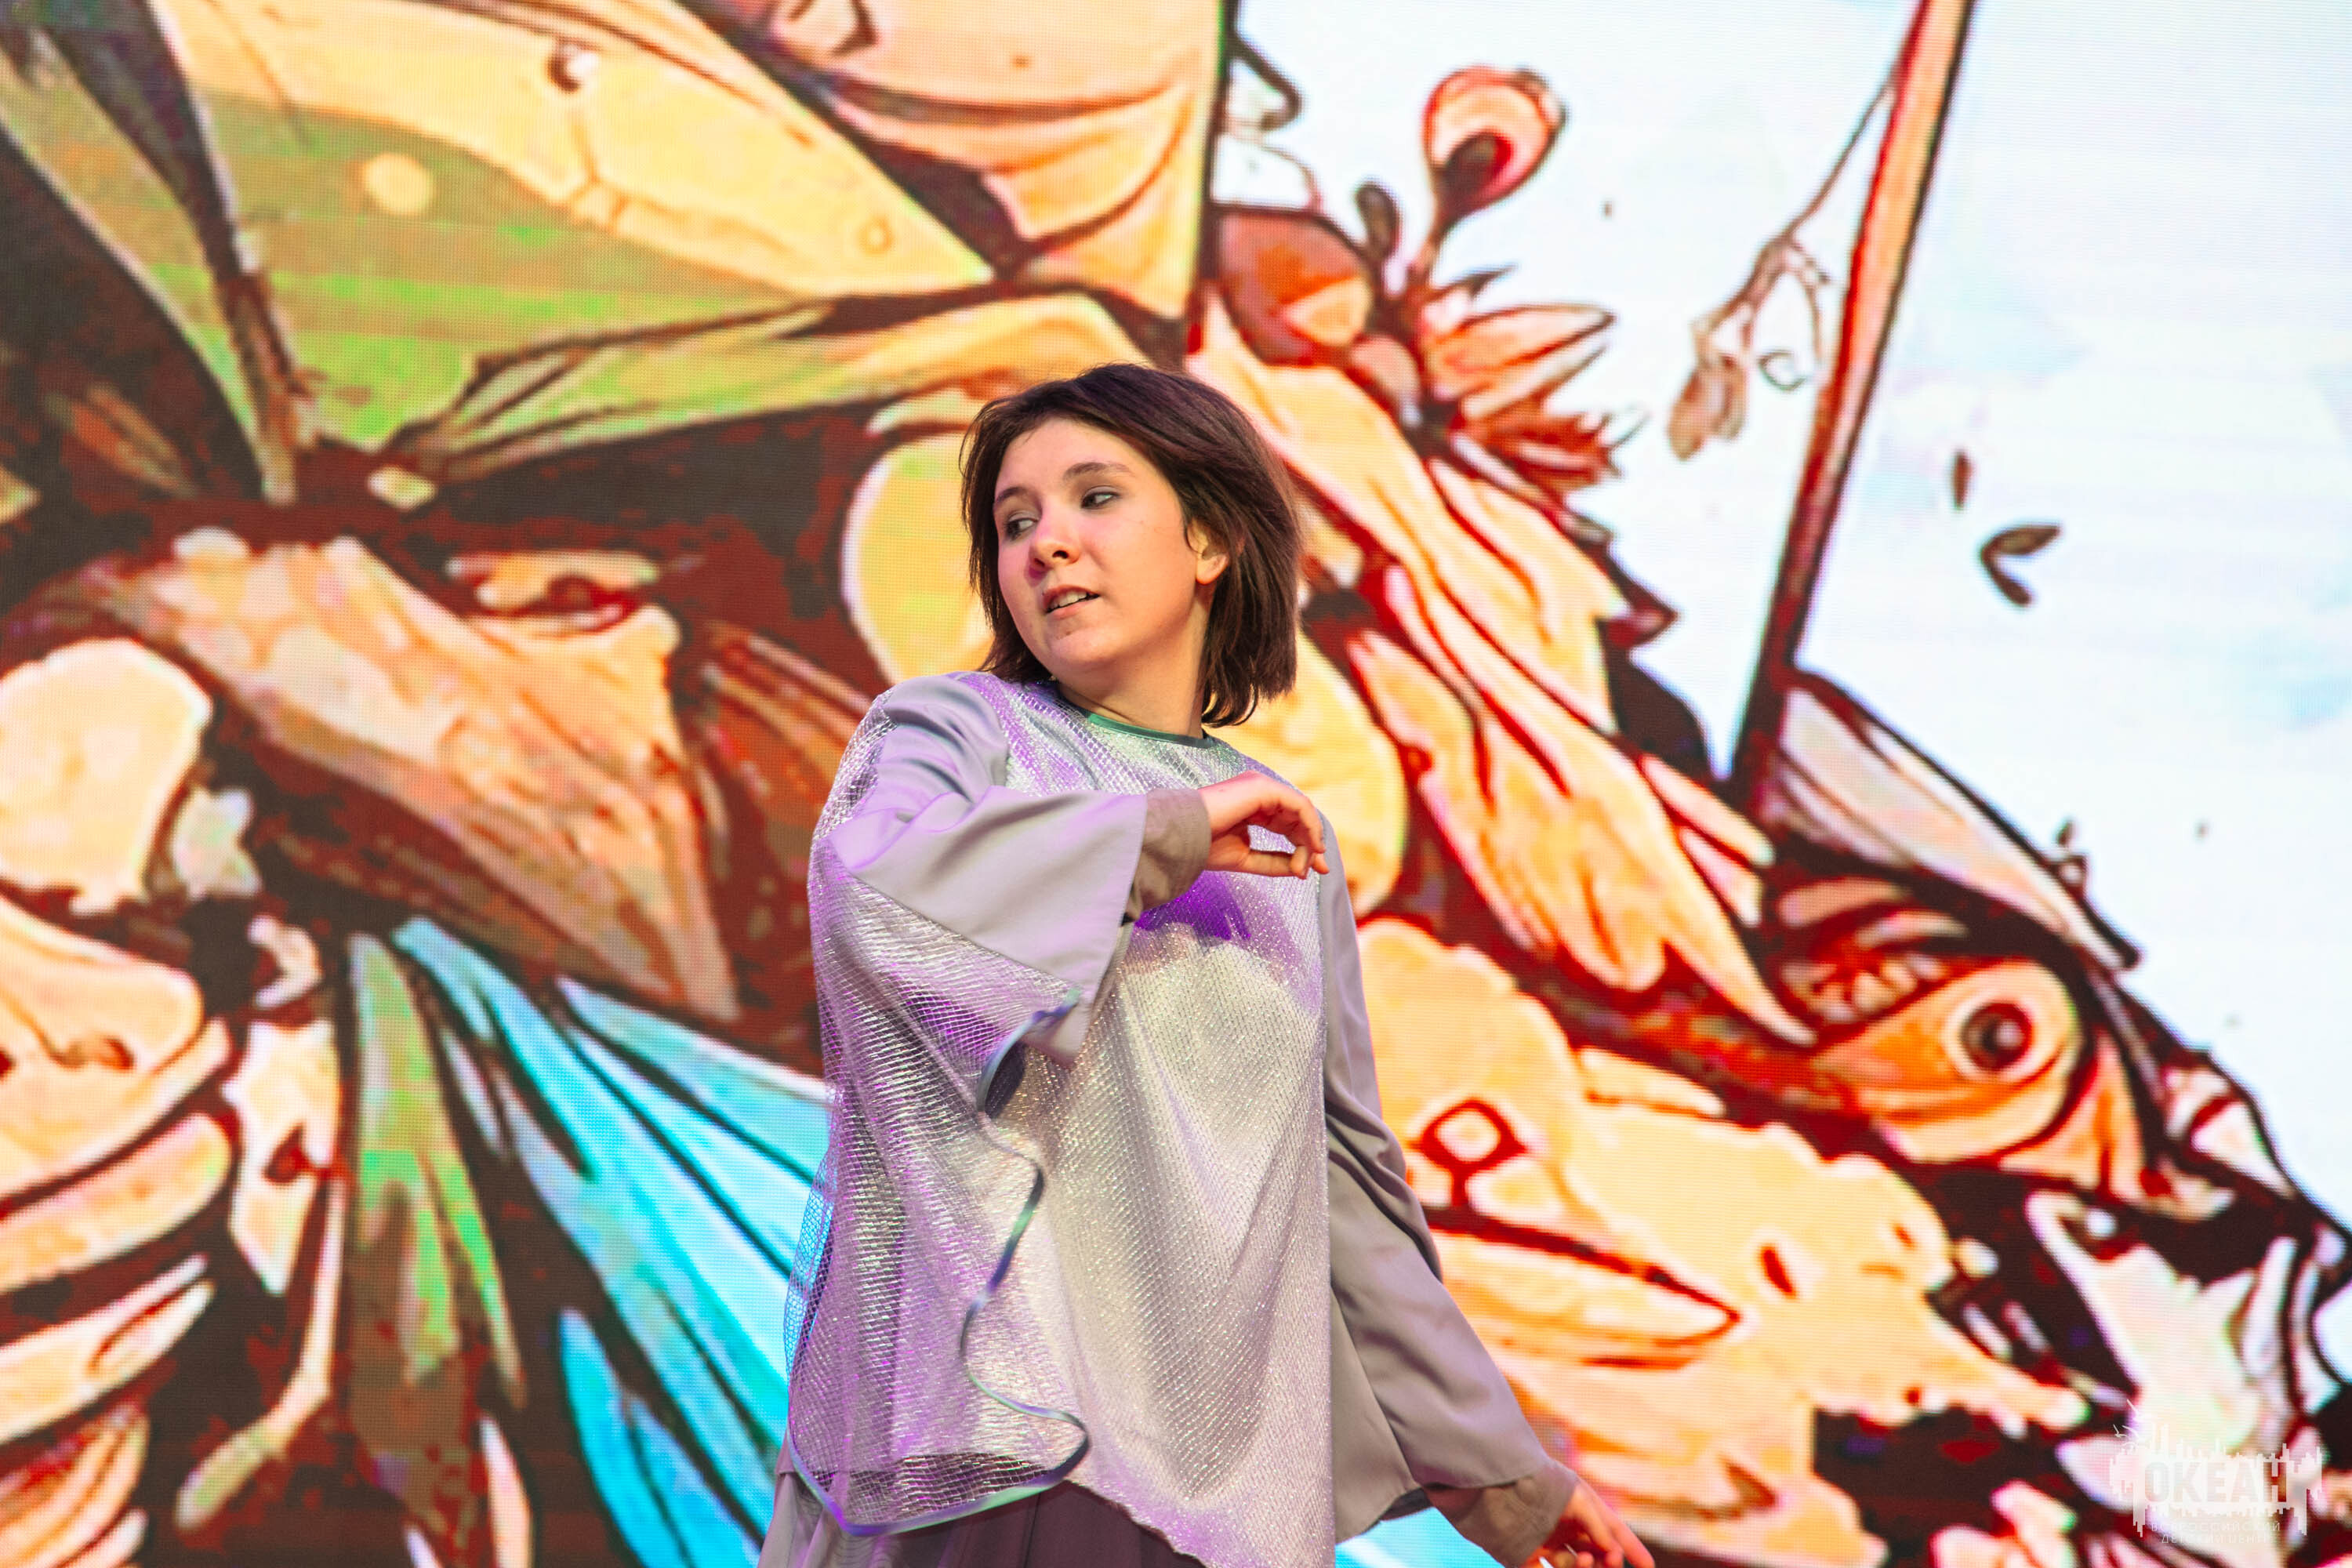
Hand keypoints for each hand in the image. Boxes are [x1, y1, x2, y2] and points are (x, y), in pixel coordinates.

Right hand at [1197, 774, 1329, 879]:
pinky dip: (1309, 827)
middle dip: (1312, 843)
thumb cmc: (1205, 846)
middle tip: (1322, 870)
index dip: (1303, 846)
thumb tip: (1301, 869)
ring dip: (1310, 839)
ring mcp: (1262, 786)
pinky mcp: (1264, 788)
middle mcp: (1260, 792)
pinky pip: (1299, 806)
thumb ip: (1273, 861)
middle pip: (1298, 817)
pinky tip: (1310, 847)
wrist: (1183, 836)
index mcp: (1253, 805)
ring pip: (1302, 812)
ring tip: (1308, 863)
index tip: (1309, 872)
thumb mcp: (1246, 858)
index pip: (1287, 823)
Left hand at [1535, 1483, 1652, 1567]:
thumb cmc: (1543, 1482)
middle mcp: (1567, 1529)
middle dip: (1607, 1562)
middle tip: (1611, 1560)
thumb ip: (1599, 1526)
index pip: (1614, 1533)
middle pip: (1597, 1555)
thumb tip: (1613, 1551)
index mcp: (1583, 1511)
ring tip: (1581, 1559)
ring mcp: (1547, 1543)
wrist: (1498, 1480)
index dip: (1633, 1549)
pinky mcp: (1525, 1556)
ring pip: (1574, 1567)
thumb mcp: (1579, 1498)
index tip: (1649, 1567)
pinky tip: (1573, 1566)